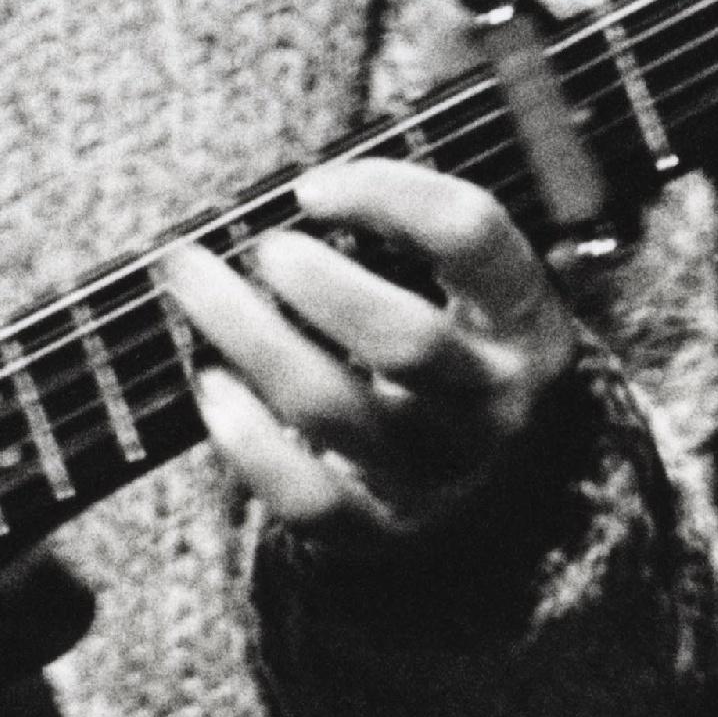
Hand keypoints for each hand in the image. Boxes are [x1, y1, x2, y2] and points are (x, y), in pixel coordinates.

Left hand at [156, 159, 581, 557]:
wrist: (489, 484)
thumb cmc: (447, 347)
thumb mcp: (462, 285)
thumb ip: (403, 233)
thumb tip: (295, 187)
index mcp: (521, 316)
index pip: (470, 234)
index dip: (387, 194)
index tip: (309, 187)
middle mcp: (493, 400)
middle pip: (407, 340)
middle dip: (321, 285)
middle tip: (262, 248)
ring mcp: (440, 472)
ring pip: (336, 410)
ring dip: (253, 338)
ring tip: (196, 286)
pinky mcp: (383, 528)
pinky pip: (308, 497)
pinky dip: (249, 440)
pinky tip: (212, 385)